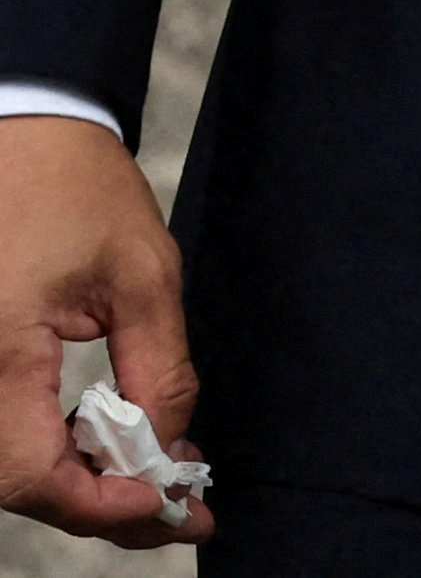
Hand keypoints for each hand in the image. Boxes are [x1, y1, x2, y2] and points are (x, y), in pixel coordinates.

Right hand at [0, 116, 199, 549]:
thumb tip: (169, 449)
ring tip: (153, 485)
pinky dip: (49, 453)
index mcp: (0, 351)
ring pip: (5, 467)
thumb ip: (157, 370)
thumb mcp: (142, 276)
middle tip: (178, 512)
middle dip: (99, 506)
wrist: (23, 135)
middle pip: (18, 483)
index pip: (35, 475)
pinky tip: (103, 450)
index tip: (172, 504)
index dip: (102, 506)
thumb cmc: (76, 190)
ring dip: (76, 486)